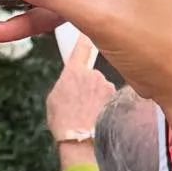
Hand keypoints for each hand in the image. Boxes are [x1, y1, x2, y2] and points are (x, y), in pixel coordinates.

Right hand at [46, 32, 115, 165]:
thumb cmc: (64, 123)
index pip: (81, 46)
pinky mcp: (118, 97)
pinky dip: (106, 105)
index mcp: (74, 71)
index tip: (87, 30)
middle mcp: (94, 73)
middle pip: (93, 72)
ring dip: (98, 96)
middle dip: (89, 83)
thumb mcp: (54, 98)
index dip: (85, 37)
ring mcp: (108, 85)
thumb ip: (65, 81)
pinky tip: (97, 116)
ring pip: (103, 87)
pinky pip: (112, 97)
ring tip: (88, 112)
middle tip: (80, 101)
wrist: (80, 140)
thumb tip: (70, 80)